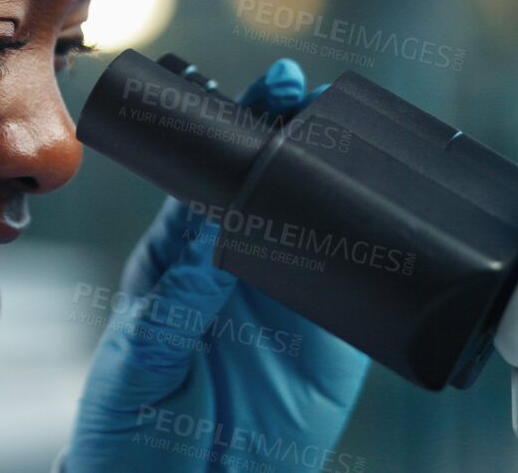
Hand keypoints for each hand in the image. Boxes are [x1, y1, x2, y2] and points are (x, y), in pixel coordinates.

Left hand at [63, 59, 368, 472]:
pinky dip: (377, 269)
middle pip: (270, 192)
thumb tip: (213, 240)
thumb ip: (177, 303)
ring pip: (319, 234)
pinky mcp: (330, 349)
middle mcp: (235, 269)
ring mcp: (286, 305)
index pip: (209, 182)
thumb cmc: (127, 422)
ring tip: (351, 147)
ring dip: (336, 194)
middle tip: (306, 98)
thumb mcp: (139, 358)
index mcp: (179, 257)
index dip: (234, 135)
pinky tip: (389, 235)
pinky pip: (359, 300)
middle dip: (290, 142)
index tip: (260, 95)